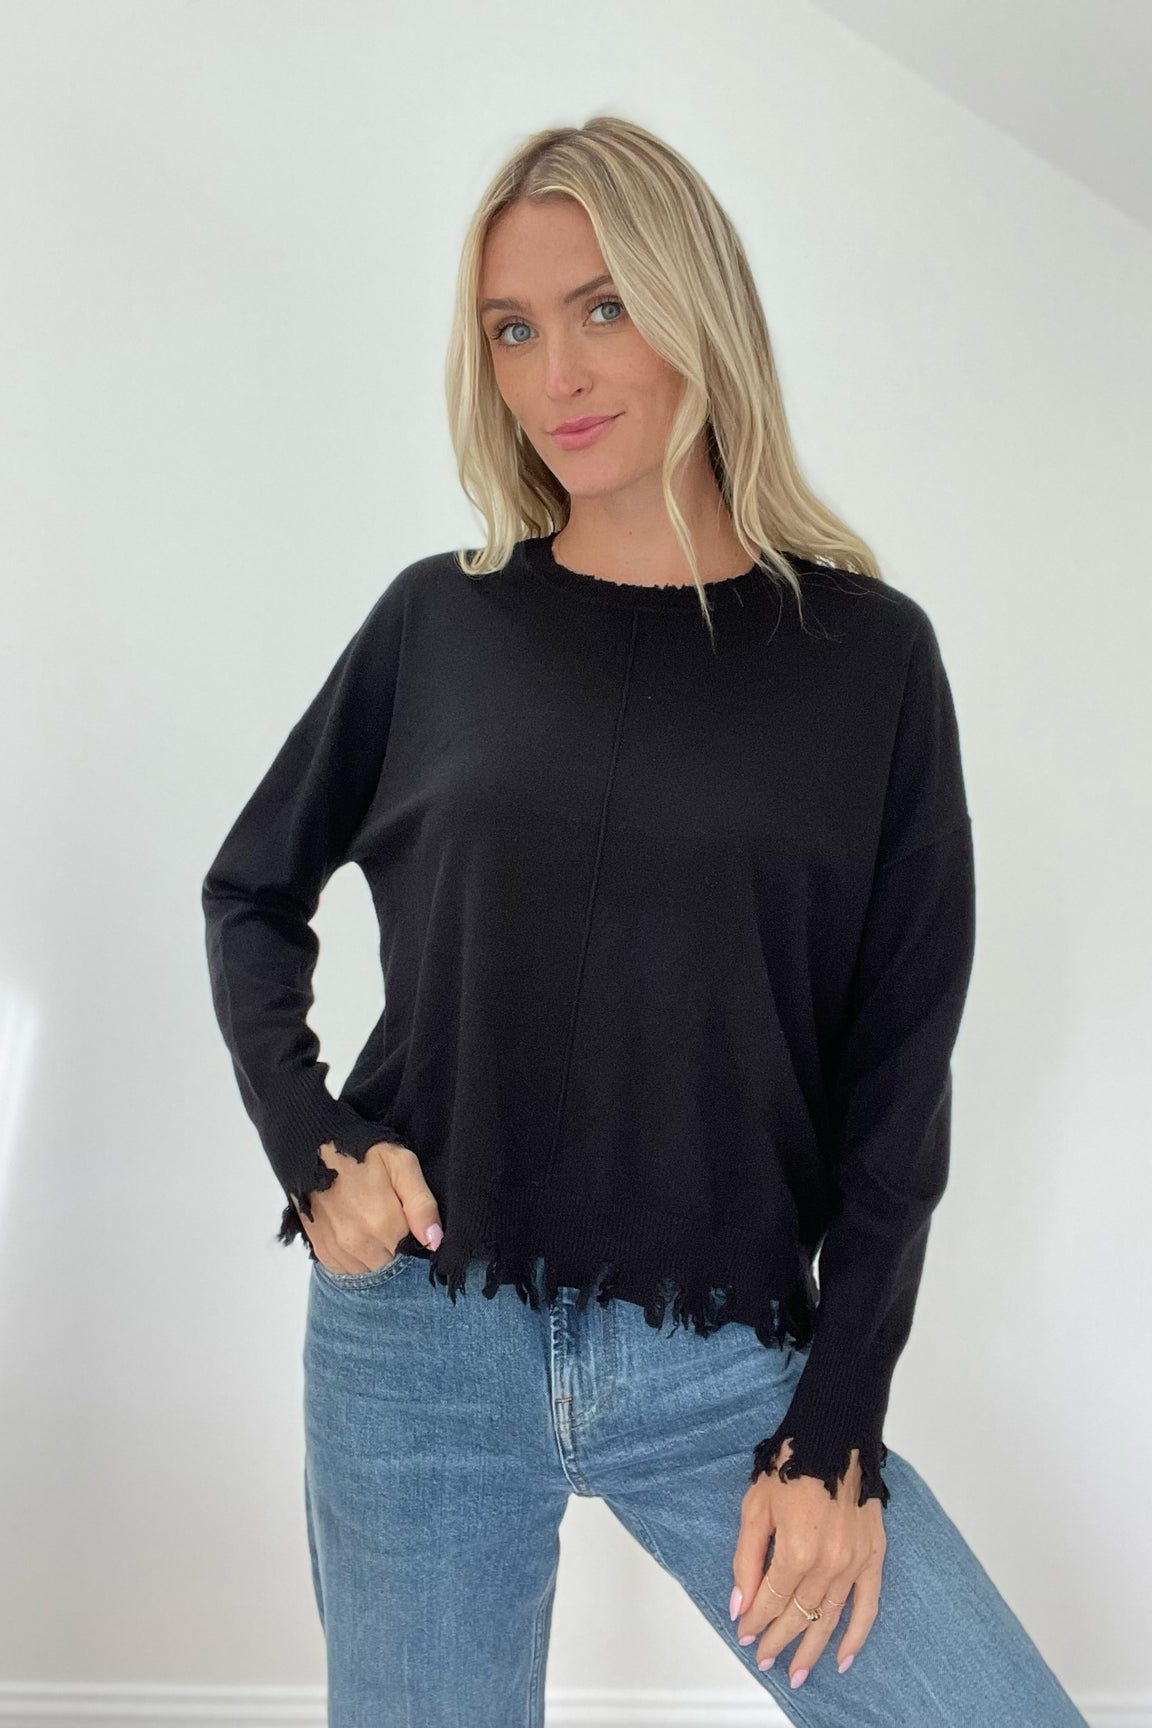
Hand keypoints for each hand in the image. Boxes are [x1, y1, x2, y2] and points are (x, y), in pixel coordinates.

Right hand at [290, 1138, 443, 1274]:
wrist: (313, 1144)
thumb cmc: (362, 1151)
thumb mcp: (402, 1165)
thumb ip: (422, 1205)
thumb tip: (435, 1242)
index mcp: (385, 1224)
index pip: (413, 1252)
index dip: (413, 1234)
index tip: (405, 1215)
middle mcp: (359, 1243)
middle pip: (390, 1262)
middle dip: (393, 1245)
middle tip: (386, 1213)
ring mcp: (337, 1248)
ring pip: (368, 1268)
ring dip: (373, 1252)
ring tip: (367, 1219)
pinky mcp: (320, 1249)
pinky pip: (345, 1268)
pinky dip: (352, 1256)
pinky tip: (352, 1228)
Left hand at [730, 1436, 885, 1687]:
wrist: (834, 1434)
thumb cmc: (792, 1463)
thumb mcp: (756, 1507)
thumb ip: (747, 1559)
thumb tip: (741, 1603)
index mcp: (796, 1551)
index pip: (771, 1601)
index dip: (755, 1621)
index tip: (744, 1634)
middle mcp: (828, 1564)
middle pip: (799, 1615)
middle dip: (778, 1641)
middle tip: (765, 1659)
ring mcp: (854, 1562)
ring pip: (830, 1618)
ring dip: (813, 1649)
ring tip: (799, 1674)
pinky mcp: (874, 1555)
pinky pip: (868, 1606)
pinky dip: (857, 1635)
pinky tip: (843, 1657)